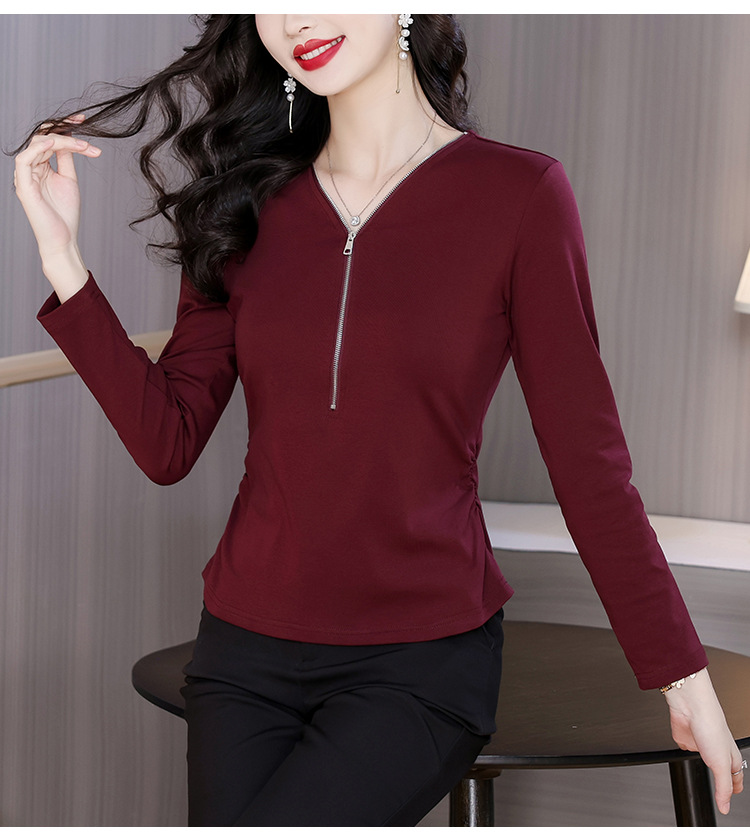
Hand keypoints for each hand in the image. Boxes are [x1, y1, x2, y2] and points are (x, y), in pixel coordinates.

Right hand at [14, 115, 100, 299]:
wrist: (63, 239)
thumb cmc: (65, 214)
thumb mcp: (69, 180)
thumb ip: (66, 159)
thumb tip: (70, 140)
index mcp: (40, 166)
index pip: (49, 138)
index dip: (64, 127)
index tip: (83, 121)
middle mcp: (30, 168)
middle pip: (42, 136)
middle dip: (63, 127)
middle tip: (84, 123)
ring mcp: (25, 176)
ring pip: (37, 144)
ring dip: (60, 140)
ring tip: (82, 144)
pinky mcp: (23, 185)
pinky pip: (25, 159)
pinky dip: (39, 148)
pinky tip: (56, 143)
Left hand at [663, 667, 743, 814]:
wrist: (691, 706)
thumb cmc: (711, 727)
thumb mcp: (721, 765)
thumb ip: (722, 788)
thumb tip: (725, 807)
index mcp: (730, 756)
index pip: (736, 776)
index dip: (736, 786)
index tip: (735, 794)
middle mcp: (716, 750)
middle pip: (721, 769)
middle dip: (722, 778)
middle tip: (723, 790)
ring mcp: (700, 743)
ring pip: (703, 758)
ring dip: (703, 764)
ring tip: (705, 772)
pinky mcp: (685, 737)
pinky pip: (686, 746)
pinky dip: (686, 750)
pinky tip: (685, 752)